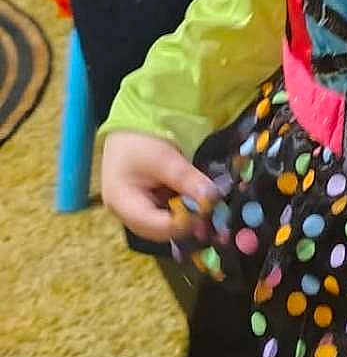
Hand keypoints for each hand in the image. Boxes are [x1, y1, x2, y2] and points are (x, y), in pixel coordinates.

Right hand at [99, 130, 219, 242]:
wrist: (129, 125)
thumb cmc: (140, 140)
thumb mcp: (166, 158)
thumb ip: (188, 180)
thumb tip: (213, 199)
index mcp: (122, 204)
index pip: (156, 226)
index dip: (184, 223)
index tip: (209, 213)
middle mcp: (125, 213)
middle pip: (160, 231)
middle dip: (187, 224)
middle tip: (213, 213)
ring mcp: (135, 210)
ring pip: (164, 225)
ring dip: (186, 218)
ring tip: (207, 206)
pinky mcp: (145, 204)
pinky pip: (165, 214)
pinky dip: (182, 210)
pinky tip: (197, 200)